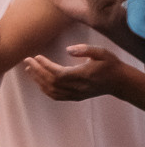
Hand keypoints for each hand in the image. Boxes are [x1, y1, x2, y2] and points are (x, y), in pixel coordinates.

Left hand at [24, 43, 144, 103]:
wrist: (119, 82)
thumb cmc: (110, 65)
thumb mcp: (102, 53)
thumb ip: (85, 50)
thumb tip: (68, 49)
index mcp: (82, 75)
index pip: (58, 73)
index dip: (44, 66)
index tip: (36, 57)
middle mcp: (77, 87)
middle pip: (51, 81)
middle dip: (36, 71)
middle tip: (27, 61)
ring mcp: (75, 94)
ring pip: (51, 90)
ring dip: (38, 80)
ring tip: (29, 69)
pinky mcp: (75, 97)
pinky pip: (55, 96)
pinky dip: (44, 89)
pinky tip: (39, 81)